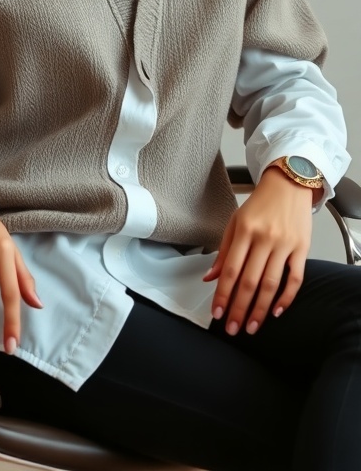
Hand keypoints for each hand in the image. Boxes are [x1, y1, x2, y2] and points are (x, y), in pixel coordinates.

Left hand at [203, 167, 313, 334]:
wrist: (289, 185)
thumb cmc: (260, 204)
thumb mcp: (236, 222)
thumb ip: (224, 251)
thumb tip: (211, 277)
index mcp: (245, 231)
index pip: (231, 270)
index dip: (223, 294)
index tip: (217, 313)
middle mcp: (265, 238)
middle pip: (250, 281)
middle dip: (239, 309)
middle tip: (232, 328)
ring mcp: (285, 244)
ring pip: (271, 284)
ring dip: (260, 309)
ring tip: (251, 326)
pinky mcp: (302, 248)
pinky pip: (295, 278)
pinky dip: (286, 297)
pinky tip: (276, 311)